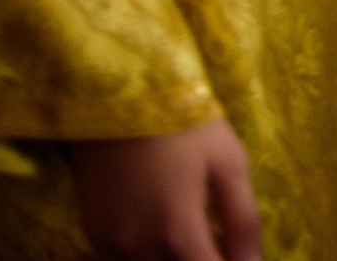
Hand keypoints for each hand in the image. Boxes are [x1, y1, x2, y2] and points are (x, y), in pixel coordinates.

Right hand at [69, 120, 261, 260]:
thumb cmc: (185, 124)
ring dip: (178, 255)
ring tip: (199, 221)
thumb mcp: (230, 165)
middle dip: (205, 257)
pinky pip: (127, 256)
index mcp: (176, 233)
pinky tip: (167, 218)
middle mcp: (137, 248)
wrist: (119, 93)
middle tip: (222, 230)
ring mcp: (109, 242)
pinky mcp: (93, 230)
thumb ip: (244, 221)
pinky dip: (152, 249)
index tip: (239, 250)